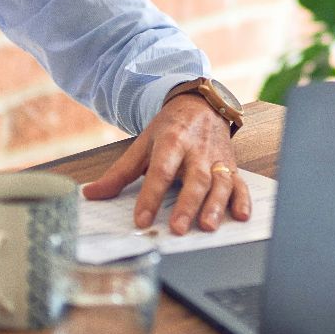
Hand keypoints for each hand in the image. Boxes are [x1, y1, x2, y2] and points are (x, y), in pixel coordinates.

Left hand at [82, 93, 251, 233]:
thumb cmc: (171, 128)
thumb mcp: (143, 144)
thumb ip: (119, 173)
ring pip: (220, 183)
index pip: (160, 171)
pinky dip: (243, 200)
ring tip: (207, 226)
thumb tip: (91, 194)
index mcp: (172, 142)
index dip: (151, 196)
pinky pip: (240, 184)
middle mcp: (197, 151)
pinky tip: (241, 216)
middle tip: (177, 228)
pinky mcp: (231, 166)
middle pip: (195, 178)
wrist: (202, 105)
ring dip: (215, 205)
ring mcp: (217, 159)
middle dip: (187, 204)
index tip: (141, 220)